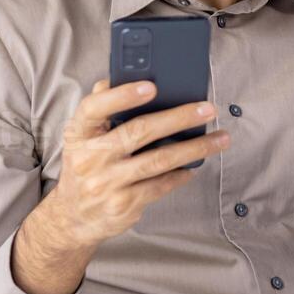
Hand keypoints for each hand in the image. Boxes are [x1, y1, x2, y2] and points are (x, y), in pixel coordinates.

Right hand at [12, 79, 228, 293]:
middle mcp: (90, 158)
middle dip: (179, 118)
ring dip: (194, 148)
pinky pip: (160, 185)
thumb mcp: (83, 136)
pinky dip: (181, 174)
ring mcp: (106, 184)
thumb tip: (125, 76)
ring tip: (220, 138)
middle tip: (208, 109)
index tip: (152, 87)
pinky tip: (195, 165)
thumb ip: (101, 107)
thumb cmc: (85, 165)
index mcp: (79, 134)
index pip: (94, 108)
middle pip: (139, 132)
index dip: (122, 96)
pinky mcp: (123, 205)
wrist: (73, 217)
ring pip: (158, 160)